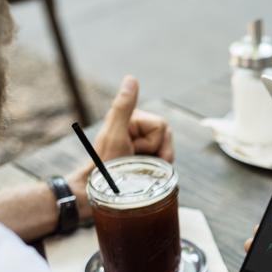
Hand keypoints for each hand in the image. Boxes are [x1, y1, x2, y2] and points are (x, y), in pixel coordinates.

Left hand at [67, 75, 175, 219]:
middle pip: (167, 137)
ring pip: (169, 151)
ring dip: (157, 164)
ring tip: (139, 169)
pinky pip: (167, 163)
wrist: (101, 193)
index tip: (132, 148)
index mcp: (133, 119)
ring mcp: (145, 146)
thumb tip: (131, 78)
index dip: (151, 141)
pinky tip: (144, 174)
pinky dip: (159, 171)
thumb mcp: (116, 134)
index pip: (162, 125)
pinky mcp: (148, 160)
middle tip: (135, 161)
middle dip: (157, 153)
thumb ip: (124, 106)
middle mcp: (140, 130)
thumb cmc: (105, 165)